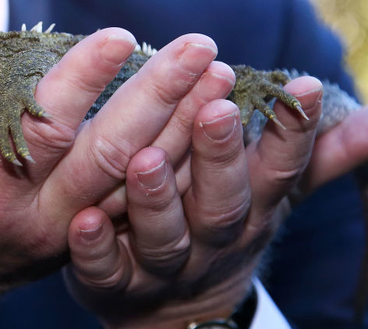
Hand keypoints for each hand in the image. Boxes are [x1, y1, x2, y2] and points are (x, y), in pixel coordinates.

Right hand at [0, 29, 229, 328]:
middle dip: (159, 97)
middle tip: (200, 46)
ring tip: (220, 74)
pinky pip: (140, 193)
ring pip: (137, 177)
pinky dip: (176, 157)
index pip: (46, 131)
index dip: (82, 83)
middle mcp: (41, 212)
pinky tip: (202, 118)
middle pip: (111, 153)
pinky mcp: (84, 230)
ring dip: (182, 126)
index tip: (119, 36)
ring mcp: (70, 226)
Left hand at [64, 76, 323, 327]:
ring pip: (164, 237)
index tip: (303, 87)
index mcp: (247, 209)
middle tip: (215, 109)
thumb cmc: (219, 226)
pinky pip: (105, 271)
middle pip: (221, 202)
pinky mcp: (113, 286)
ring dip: (156, 201)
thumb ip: (310, 157)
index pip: (276, 170)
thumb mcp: (267, 195)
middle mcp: (210, 239)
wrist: (175, 313)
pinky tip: (84, 221)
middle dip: (219, 157)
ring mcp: (162, 267)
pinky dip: (95, 249)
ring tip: (145, 160)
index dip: (291, 133)